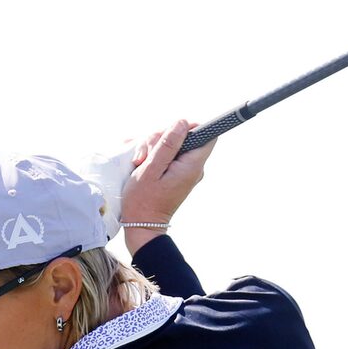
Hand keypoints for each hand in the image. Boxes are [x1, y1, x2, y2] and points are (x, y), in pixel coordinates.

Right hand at [121, 117, 211, 234]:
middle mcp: (193, 167)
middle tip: (145, 154)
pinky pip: (166, 154)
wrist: (141, 224)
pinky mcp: (175, 172)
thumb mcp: (152, 169)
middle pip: (183, 136)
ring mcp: (184, 170)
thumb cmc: (143, 200)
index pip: (208, 135)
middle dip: (161, 138)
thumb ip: (168, 145)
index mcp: (192, 166)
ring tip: (139, 162)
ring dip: (152, 147)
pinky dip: (152, 154)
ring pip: (171, 143)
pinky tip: (140, 162)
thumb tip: (182, 123)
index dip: (190, 127)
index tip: (171, 130)